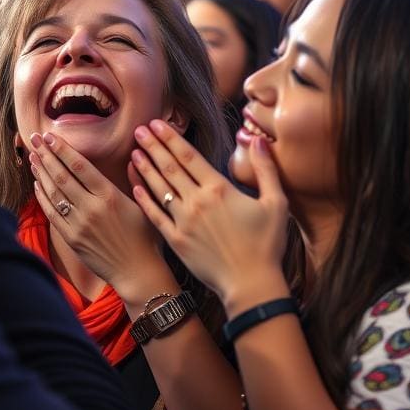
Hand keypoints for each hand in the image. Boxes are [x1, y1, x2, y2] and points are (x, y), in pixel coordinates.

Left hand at [29, 131, 165, 301]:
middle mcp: (91, 208)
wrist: (137, 272)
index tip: (50, 136)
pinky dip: (43, 197)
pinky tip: (37, 184)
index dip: (63, 149)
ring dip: (41, 173)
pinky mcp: (72, 239)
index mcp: (110, 196)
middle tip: (35, 138)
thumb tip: (136, 155)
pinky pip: (52, 214)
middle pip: (63, 176)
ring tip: (33, 156)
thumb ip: (136, 178)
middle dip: (46, 155)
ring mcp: (79, 224)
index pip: (80, 166)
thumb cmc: (145, 237)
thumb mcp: (145, 204)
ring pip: (54, 193)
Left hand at [129, 120, 288, 307]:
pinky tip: (135, 187)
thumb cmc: (267, 245)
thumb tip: (258, 140)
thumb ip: (265, 169)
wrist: (251, 285)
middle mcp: (197, 201)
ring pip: (159, 188)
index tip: (157, 124)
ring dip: (145, 168)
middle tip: (138, 130)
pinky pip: (155, 215)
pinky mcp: (176, 240)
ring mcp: (184, 221)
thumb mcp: (276, 203)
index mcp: (219, 188)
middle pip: (170, 167)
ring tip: (134, 152)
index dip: (171, 138)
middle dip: (153, 146)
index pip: (189, 156)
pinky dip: (144, 200)